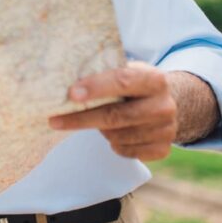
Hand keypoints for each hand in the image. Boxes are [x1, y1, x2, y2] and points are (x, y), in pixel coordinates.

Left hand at [48, 61, 177, 160]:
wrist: (166, 102)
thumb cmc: (134, 85)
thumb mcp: (126, 71)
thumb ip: (104, 74)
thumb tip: (64, 82)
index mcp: (154, 79)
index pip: (122, 81)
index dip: (96, 87)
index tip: (71, 94)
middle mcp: (164, 105)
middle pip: (115, 116)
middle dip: (81, 119)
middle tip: (55, 120)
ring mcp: (166, 129)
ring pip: (117, 136)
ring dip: (100, 130)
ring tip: (96, 120)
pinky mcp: (162, 149)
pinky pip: (126, 151)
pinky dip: (113, 144)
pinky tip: (113, 134)